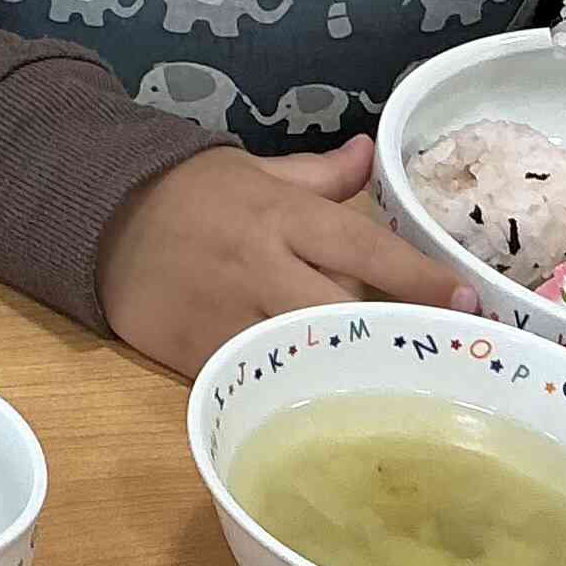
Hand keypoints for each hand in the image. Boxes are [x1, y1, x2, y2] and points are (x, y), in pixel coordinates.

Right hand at [93, 139, 462, 380]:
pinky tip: (321, 410)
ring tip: (395, 393)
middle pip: (341, 311)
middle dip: (391, 337)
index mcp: (283, 216)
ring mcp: (230, 314)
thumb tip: (373, 154)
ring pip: (300, 353)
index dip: (418, 276)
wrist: (98, 216)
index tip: (467, 302)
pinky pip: (254, 379)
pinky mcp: (198, 353)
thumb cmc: (188, 193)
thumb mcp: (254, 170)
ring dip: (346, 371)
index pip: (363, 246)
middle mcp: (263, 265)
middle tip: (441, 362)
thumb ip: (320, 175)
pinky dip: (287, 393)